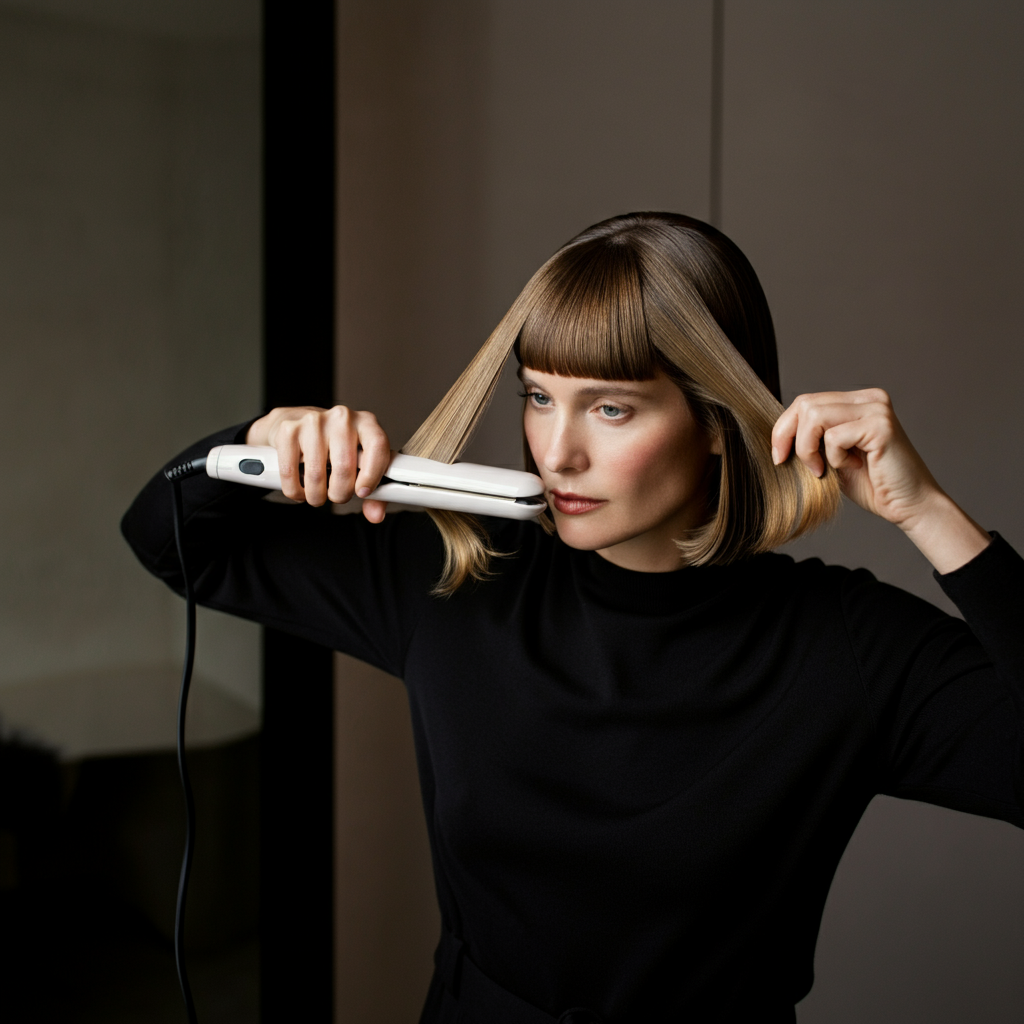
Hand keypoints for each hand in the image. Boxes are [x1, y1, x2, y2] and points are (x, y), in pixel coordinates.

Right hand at [245, 406, 390, 522]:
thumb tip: (376, 515)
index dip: (372, 475)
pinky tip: (300, 490)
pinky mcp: (288, 429)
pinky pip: (290, 473)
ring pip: (316, 475)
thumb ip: (375, 494)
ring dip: (316, 496)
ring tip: (317, 494)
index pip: (378, 447)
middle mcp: (342, 417)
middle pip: (345, 468)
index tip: (362, 492)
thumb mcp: (360, 464)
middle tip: (336, 495)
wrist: (298, 424)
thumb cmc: (335, 448)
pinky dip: (295, 491)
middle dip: (340, 494)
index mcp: (367, 423)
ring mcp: (314, 421)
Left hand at [771, 389, 988, 572]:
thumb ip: (813, 439)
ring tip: (823, 469)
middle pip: (806, 403)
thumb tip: (776, 433)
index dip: (783, 428)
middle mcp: (869, 399)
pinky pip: (834, 437)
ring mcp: (877, 409)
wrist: (909, 506)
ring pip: (815, 416)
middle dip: (787, 436)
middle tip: (790, 463)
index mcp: (858, 402)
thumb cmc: (872, 485)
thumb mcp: (832, 456)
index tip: (779, 456)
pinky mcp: (880, 426)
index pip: (806, 401)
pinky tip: (852, 467)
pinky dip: (833, 458)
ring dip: (808, 448)